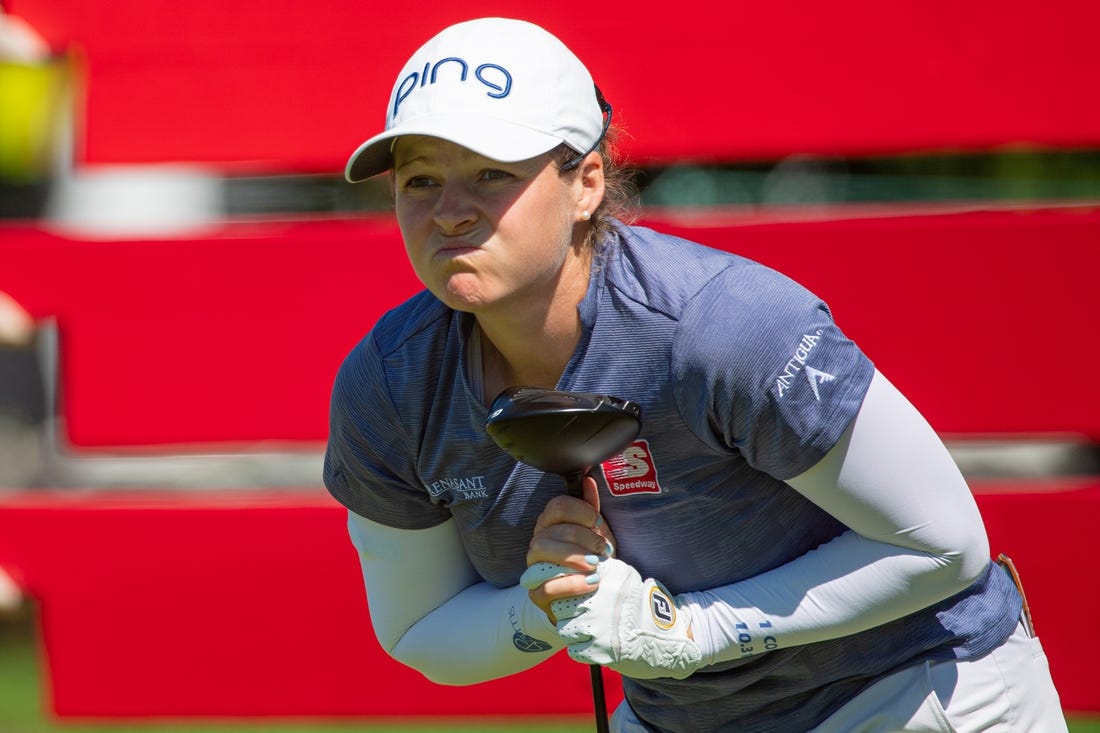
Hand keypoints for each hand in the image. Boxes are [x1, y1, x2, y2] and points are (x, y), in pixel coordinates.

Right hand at [521, 476, 615, 622]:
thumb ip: (591, 510)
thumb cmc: (592, 561)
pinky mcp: (537, 595)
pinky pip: (546, 586)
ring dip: (573, 556)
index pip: (557, 506)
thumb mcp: (597, 535)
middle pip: (553, 529)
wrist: (592, 598)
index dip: (581, 512)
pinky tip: (590, 582)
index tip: (598, 524)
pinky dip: (571, 583)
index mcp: (550, 525)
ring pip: (541, 551)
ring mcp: (533, 569)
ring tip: (595, 566)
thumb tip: (588, 480)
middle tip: (603, 550)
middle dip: (583, 538)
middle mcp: (537, 543)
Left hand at [556, 557, 701, 679]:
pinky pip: (573, 649)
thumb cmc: (641, 605)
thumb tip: (568, 568)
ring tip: (588, 629)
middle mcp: (599, 600)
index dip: (566, 588)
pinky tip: (594, 643)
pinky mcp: (598, 651)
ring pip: (564, 628)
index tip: (573, 594)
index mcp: (605, 577)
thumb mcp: (623, 576)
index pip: (565, 579)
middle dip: (566, 610)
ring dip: (572, 630)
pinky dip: (580, 648)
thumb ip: (597, 569)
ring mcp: (597, 627)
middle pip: (560, 605)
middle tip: (580, 614)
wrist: (666, 637)